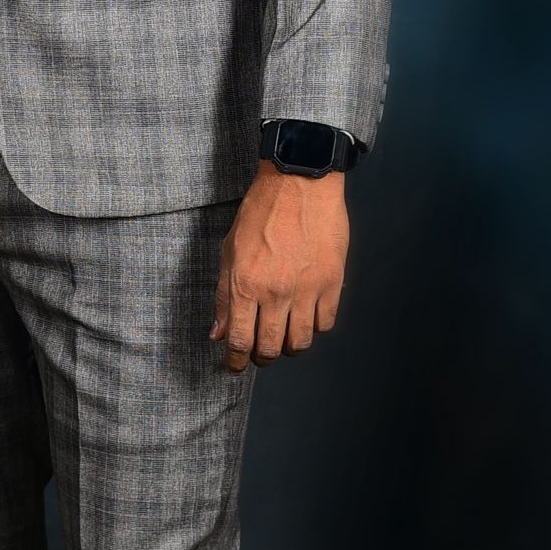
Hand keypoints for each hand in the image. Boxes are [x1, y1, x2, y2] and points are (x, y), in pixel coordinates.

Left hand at [210, 163, 348, 372]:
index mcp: (246, 285)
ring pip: (300, 342)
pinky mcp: (332, 282)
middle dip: (261, 358)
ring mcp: (307, 289)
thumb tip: (218, 332)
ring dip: (289, 347)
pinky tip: (305, 315)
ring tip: (284, 337)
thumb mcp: (230, 251)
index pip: (239, 341)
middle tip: (260, 353)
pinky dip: (314, 326)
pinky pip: (324, 323)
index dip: (235, 362)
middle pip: (270, 348)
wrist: (299, 182)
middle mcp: (276, 292)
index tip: (235, 367)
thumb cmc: (260, 212)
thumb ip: (223, 296)